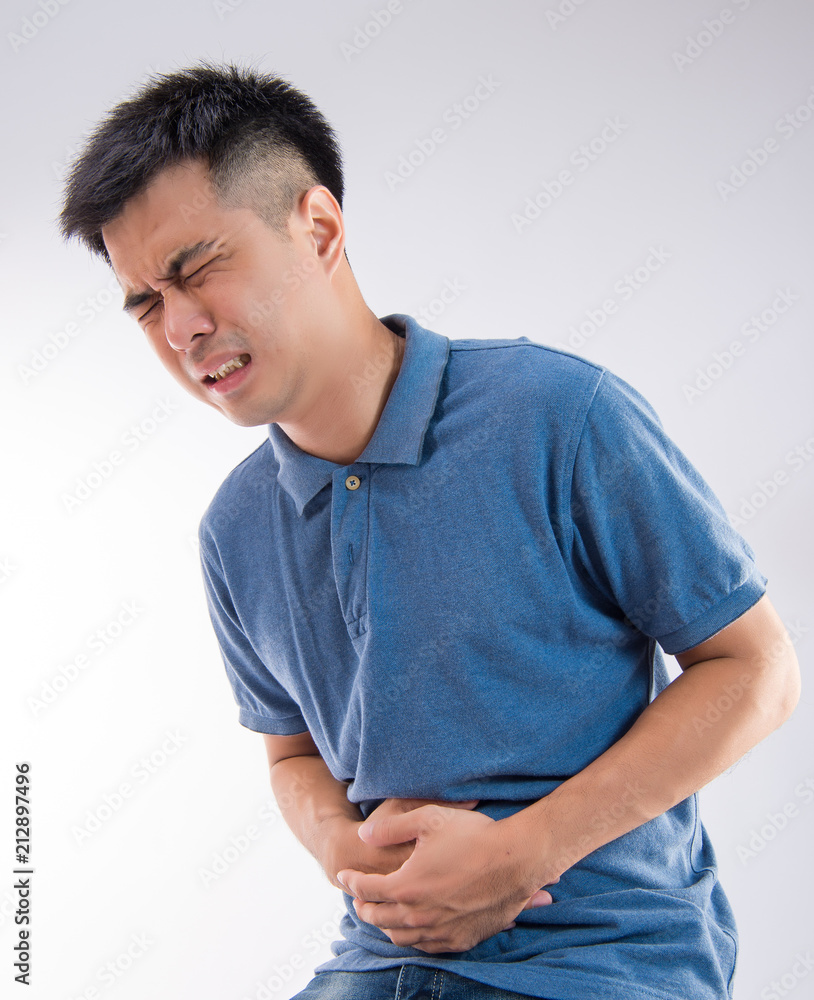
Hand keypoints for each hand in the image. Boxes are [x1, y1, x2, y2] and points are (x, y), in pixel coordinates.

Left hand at [336, 804, 552, 953]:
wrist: (516, 860)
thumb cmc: (473, 835)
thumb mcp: (428, 819)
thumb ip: (390, 828)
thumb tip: (363, 835)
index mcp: (406, 886)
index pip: (366, 889)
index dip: (351, 881)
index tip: (344, 876)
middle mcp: (419, 916)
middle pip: (379, 918)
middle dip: (364, 907)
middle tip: (359, 898)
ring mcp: (440, 932)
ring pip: (400, 938)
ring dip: (385, 926)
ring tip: (382, 913)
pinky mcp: (460, 940)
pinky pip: (427, 947)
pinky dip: (412, 938)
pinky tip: (413, 928)